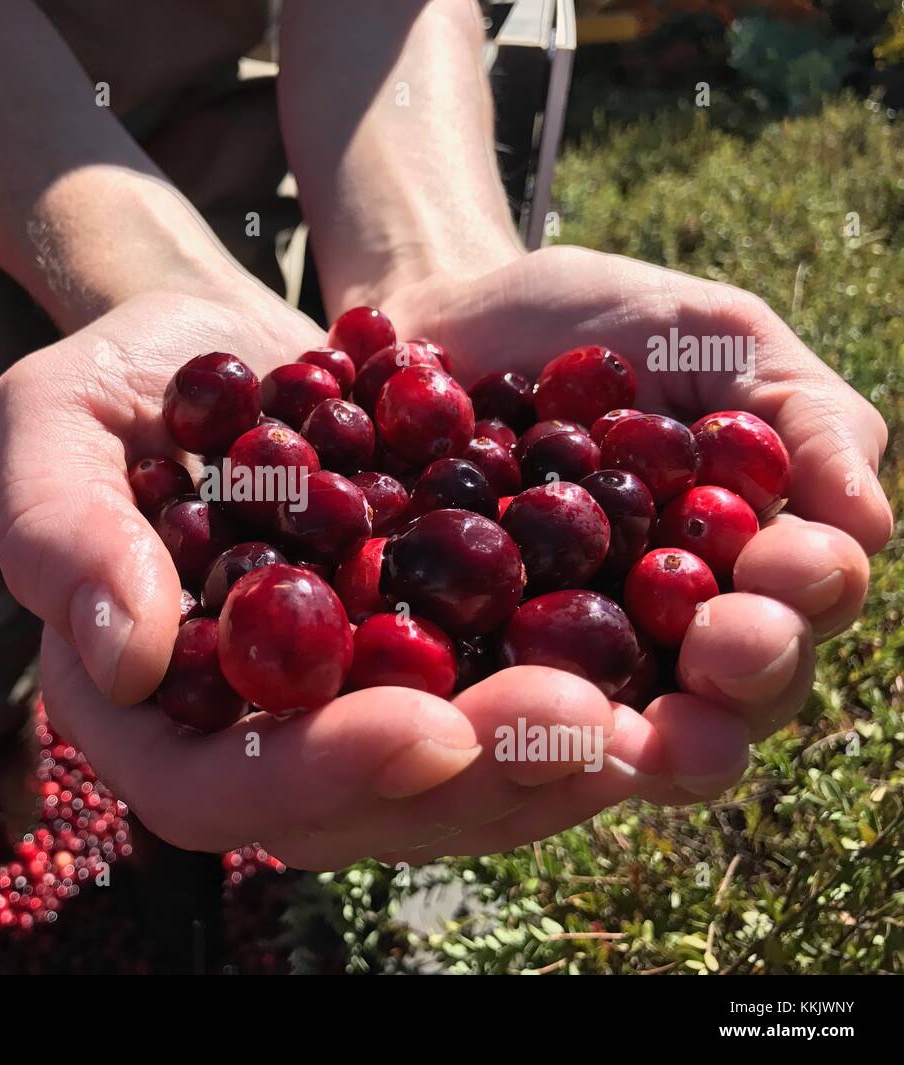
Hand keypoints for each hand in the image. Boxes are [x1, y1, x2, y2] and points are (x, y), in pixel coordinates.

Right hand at [0, 279, 765, 870]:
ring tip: (651, 713)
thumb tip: (126, 659)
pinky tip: (658, 668)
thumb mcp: (50, 421)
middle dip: (469, 781)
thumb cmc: (120, 380)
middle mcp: (245, 738)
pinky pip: (496, 712)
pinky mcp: (419, 668)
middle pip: (350, 811)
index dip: (314, 776)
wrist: (220, 352)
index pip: (209, 789)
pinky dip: (578, 702)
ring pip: (445, 787)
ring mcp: (339, 712)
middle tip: (582, 725)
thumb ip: (59, 532)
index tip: (423, 726)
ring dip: (548, 762)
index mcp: (141, 708)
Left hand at [378, 245, 891, 789]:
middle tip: (725, 649)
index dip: (805, 594)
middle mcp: (669, 631)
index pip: (800, 603)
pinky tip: (515, 718)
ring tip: (646, 729)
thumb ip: (804, 415)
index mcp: (744, 562)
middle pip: (735, 691)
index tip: (781, 564)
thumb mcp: (711, 339)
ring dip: (656, 738)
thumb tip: (869, 525)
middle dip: (747, 673)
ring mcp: (568, 661)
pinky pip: (500, 712)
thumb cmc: (586, 327)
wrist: (438, 323)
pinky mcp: (470, 671)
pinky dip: (517, 721)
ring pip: (634, 731)